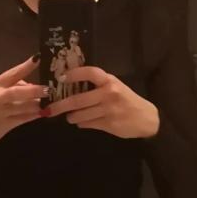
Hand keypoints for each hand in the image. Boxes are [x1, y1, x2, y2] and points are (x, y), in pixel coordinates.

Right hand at [0, 56, 45, 146]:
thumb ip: (8, 87)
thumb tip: (29, 85)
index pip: (11, 73)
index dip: (25, 66)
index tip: (37, 59)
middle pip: (17, 91)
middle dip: (33, 90)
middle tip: (47, 89)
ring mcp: (0, 112)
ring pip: (22, 106)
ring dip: (36, 104)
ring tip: (47, 102)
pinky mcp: (4, 125)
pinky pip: (22, 119)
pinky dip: (33, 116)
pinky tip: (41, 113)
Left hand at [44, 67, 158, 137]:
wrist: (146, 118)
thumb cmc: (127, 101)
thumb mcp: (115, 87)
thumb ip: (97, 86)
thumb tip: (72, 86)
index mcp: (109, 81)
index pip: (90, 73)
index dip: (74, 74)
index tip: (61, 78)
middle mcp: (109, 93)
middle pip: (78, 100)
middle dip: (60, 105)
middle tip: (50, 109)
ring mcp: (108, 110)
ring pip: (80, 115)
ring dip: (71, 117)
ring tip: (69, 117)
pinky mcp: (109, 124)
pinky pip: (87, 124)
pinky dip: (81, 124)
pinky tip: (82, 123)